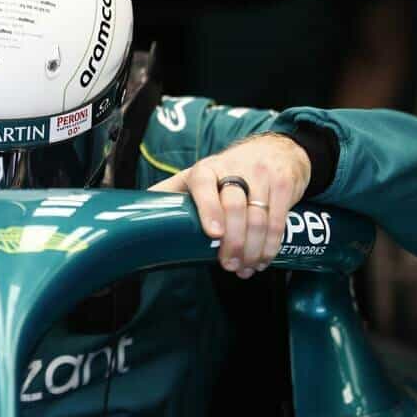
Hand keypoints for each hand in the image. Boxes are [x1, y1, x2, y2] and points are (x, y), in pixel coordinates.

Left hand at [149, 133, 309, 278]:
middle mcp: (235, 168)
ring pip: (259, 217)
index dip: (208, 209)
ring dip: (252, 249)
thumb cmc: (227, 169)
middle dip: (233, 240)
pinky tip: (262, 260)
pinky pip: (278, 220)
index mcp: (206, 168)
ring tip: (244, 268)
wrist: (275, 148)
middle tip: (227, 264)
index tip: (213, 234)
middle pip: (235, 206)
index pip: (203, 183)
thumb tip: (133, 214)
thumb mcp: (198, 175)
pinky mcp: (284, 185)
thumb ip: (171, 193)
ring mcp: (262, 176)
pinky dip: (270, 245)